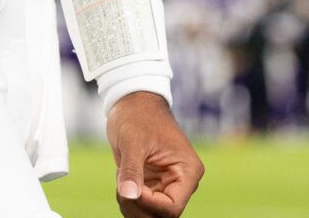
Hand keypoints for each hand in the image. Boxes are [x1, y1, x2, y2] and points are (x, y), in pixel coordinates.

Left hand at [107, 92, 202, 216]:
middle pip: (162, 215)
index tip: (128, 186)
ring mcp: (168, 185)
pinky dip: (128, 199)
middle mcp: (182, 182)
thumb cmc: (137, 115)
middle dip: (137, 206)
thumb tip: (128, 194)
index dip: (148, 203)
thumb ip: (131, 170)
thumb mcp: (132, 141)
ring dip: (131, 204)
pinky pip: (142, 205)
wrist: (132, 102)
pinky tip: (122, 179)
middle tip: (120, 184)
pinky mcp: (154, 185)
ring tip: (121, 178)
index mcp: (188, 171)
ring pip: (151, 214)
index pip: (171, 207)